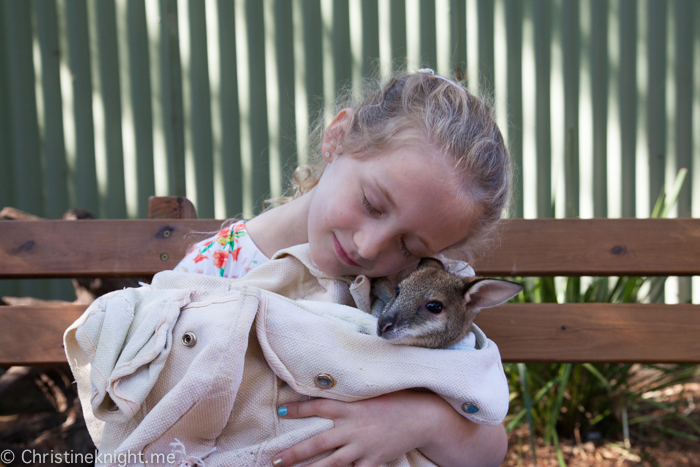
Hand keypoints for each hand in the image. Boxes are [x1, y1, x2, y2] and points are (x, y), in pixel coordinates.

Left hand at [272, 390, 442, 466]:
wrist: (424, 417)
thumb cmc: (397, 400)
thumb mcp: (371, 392)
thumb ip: (351, 393)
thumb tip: (332, 384)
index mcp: (351, 407)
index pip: (319, 406)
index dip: (299, 409)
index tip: (281, 409)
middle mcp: (353, 428)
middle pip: (317, 443)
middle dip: (294, 454)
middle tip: (275, 460)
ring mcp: (363, 447)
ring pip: (330, 464)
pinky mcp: (374, 461)